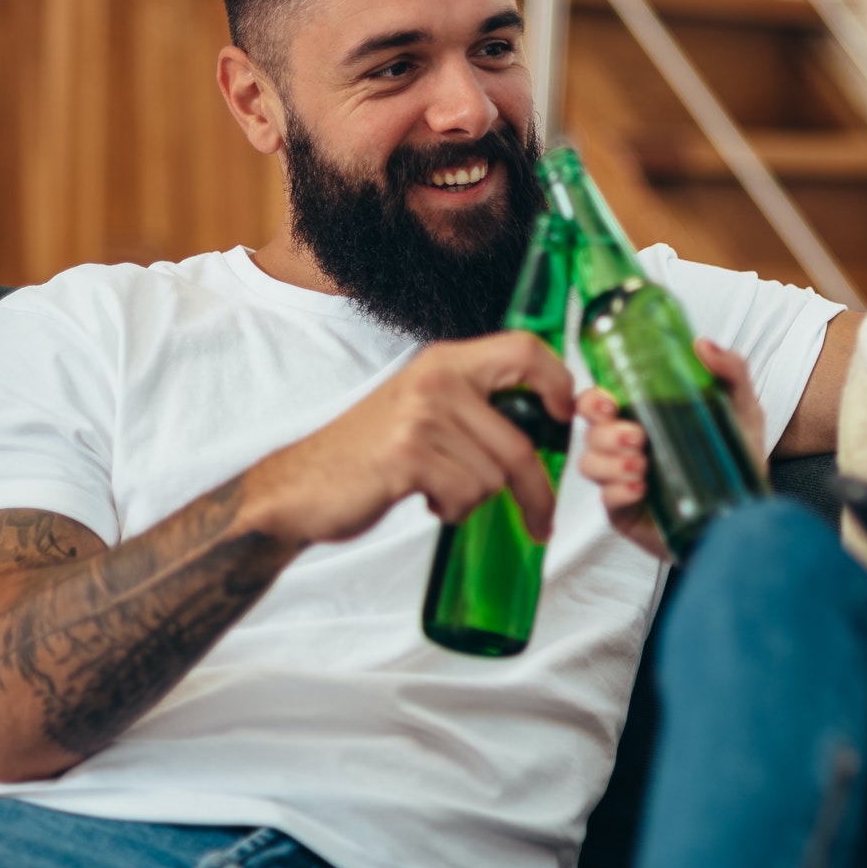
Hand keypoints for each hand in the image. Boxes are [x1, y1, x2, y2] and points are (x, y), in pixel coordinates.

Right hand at [246, 331, 574, 547]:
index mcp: (446, 362)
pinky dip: (453, 510)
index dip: (559, 381)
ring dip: (474, 498)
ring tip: (440, 491)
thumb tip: (545, 424)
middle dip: (536, 490)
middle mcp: (437, 379)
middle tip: (541, 519)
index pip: (525, 348)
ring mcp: (422, 415)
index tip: (566, 417)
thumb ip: (474, 405)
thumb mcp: (423, 408)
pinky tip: (426, 501)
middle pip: (522, 439)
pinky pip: (466, 494)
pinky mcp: (408, 454)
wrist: (300, 486)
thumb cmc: (368, 453)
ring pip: (494, 475)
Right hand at [576, 337, 765, 560]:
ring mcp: (623, 480)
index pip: (597, 402)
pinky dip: (618, 492)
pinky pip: (606, 502)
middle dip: (605, 432)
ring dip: (610, 462)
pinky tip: (641, 489)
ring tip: (642, 465)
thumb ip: (731, 371)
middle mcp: (625, 446)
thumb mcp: (741, 408)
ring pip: (589, 465)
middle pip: (588, 432)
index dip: (591, 399)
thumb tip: (702, 344)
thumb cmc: (738, 457)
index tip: (609, 401)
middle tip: (638, 436)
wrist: (748, 509)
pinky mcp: (627, 513)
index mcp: (642, 416)